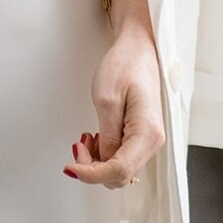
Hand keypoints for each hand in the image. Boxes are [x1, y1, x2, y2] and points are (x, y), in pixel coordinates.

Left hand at [63, 18, 165, 187]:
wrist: (138, 47)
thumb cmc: (125, 65)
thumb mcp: (106, 99)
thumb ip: (106, 136)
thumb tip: (102, 162)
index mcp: (146, 133)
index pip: (119, 171)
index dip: (91, 175)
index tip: (70, 167)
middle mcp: (152, 141)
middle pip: (120, 175)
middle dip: (93, 167)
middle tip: (77, 144)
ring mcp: (148, 139)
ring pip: (121, 168)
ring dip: (98, 161)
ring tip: (85, 138)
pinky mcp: (142, 135)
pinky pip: (123, 156)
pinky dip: (105, 153)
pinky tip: (95, 137)